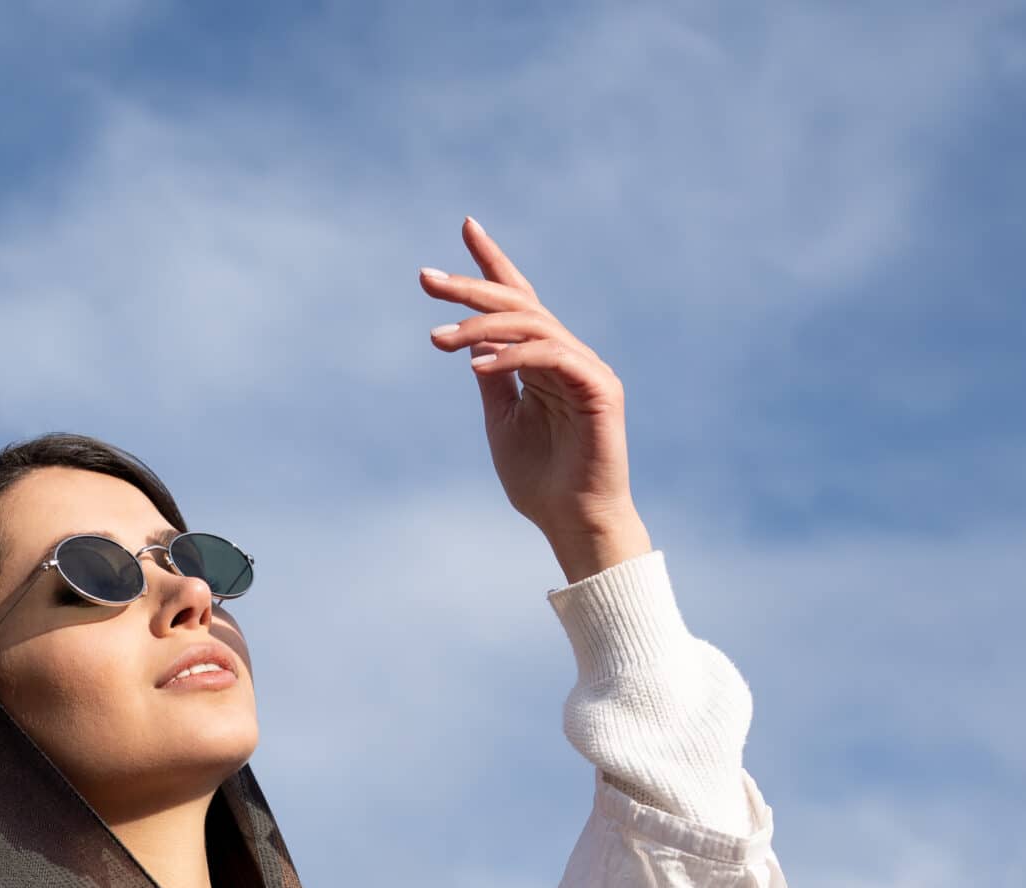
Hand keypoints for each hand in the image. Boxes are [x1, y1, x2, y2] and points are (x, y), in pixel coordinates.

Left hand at [420, 217, 651, 581]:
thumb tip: (468, 341)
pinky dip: (512, 355)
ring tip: (437, 339)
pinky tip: (475, 365)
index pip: (518, 300)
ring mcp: (586, 369)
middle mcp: (568, 355)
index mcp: (544, 360)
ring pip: (531, 324)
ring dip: (478, 327)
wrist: (573, 522)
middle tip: (426, 279)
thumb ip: (492, 376)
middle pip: (518, 304)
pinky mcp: (599, 388)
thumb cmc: (541, 482)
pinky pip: (551, 355)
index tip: (465, 227)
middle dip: (470, 288)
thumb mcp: (502, 419)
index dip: (493, 263)